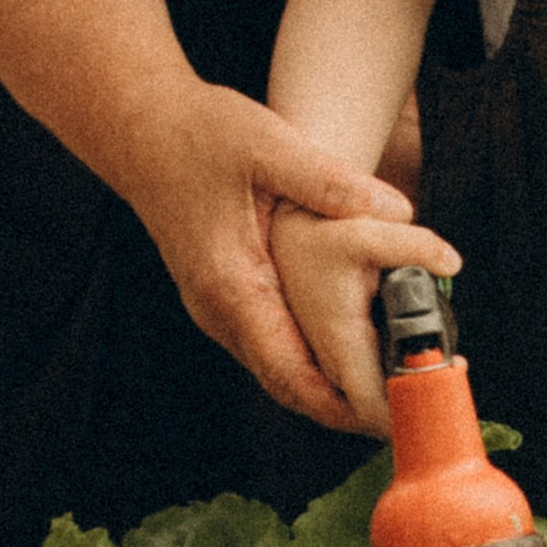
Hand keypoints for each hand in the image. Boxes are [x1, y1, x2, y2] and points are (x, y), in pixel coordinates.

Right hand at [123, 79, 457, 428]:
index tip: (391, 419)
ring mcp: (215, 307)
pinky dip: (311, 354)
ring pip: (278, 366)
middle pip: (288, 384)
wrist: (137, 126)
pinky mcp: (220, 295)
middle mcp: (217, 311)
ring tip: (394, 383)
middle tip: (409, 411)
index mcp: (231, 286)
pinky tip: (354, 343)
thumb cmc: (199, 133)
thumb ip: (333, 183)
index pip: (290, 373)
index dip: (342, 405)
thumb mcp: (271, 146)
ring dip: (330, 381)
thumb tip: (400, 211)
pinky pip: (270, 341)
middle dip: (347, 405)